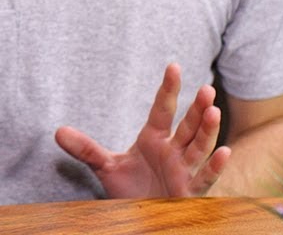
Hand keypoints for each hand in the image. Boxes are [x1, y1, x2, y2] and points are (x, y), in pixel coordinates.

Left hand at [55, 62, 231, 197]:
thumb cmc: (130, 189)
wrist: (141, 216)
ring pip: (199, 147)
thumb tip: (57, 132)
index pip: (162, 110)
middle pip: (188, 126)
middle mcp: (172, 151)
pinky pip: (205, 178)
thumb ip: (86, 149)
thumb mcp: (106, 167)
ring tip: (214, 111)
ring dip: (208, 130)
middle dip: (197, 109)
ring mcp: (183, 170)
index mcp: (154, 139)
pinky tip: (224, 152)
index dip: (168, 89)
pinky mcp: (189, 192)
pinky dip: (215, 166)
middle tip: (206, 89)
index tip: (173, 66)